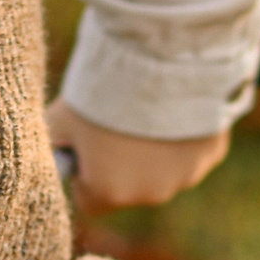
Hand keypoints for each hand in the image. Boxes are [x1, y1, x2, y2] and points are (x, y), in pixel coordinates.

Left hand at [47, 99, 229, 212]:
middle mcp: (148, 195)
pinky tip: (177, 107)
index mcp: (108, 192)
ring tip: (150, 109)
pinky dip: (183, 136)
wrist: (163, 57)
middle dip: (123, 162)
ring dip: (154, 150)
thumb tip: (48, 154)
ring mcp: (185, 177)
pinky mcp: (211, 155)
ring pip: (163, 171)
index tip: (88, 148)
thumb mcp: (62, 115)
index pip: (91, 202)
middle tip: (119, 119)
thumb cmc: (105, 88)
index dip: (87, 175)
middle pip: (129, 187)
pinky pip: (191, 152)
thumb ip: (52, 142)